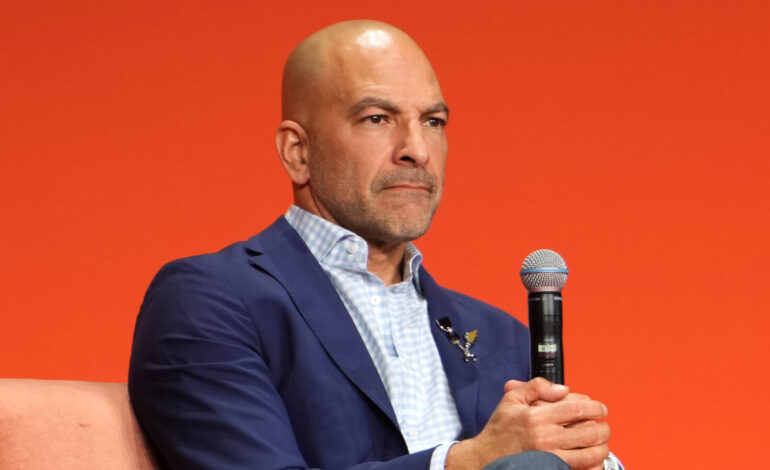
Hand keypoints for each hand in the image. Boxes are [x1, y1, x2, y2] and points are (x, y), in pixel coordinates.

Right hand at [446, 378, 609, 469]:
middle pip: (590, 432)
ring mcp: (550, 458)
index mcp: (537, 416)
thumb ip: (537, 386)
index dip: (595, 407)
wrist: (486, 457)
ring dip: (602, 447)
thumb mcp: (512, 399)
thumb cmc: (500, 430)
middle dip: (603, 428)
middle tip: (603, 425)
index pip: (578, 409)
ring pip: (591, 454)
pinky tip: (591, 458)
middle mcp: (546, 438)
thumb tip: (563, 389)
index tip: (599, 408)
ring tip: (600, 442)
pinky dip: (593, 465)